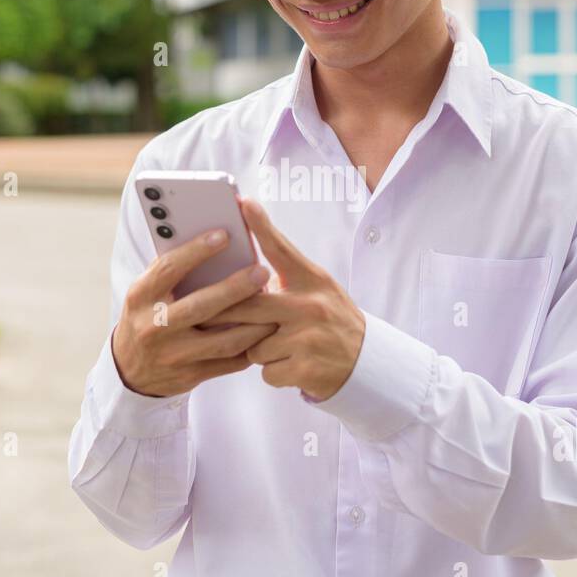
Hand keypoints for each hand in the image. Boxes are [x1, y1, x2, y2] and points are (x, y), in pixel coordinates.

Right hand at [111, 226, 276, 396]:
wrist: (131, 370)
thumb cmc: (147, 316)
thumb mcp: (147, 292)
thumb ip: (172, 269)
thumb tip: (211, 240)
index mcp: (141, 297)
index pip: (170, 269)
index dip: (197, 251)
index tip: (224, 235)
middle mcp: (154, 327)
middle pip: (201, 306)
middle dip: (235, 289)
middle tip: (262, 272)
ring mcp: (173, 355)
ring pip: (223, 340)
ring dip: (254, 323)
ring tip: (274, 306)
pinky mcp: (190, 376)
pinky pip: (230, 363)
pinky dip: (252, 347)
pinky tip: (266, 331)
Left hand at [199, 197, 365, 399]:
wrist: (367, 361)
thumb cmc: (333, 321)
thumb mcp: (318, 289)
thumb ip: (285, 278)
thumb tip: (242, 270)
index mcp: (312, 281)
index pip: (282, 249)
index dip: (260, 225)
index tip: (243, 203)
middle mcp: (310, 305)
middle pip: (248, 306)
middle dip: (226, 315)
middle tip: (209, 316)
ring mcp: (307, 338)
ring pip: (254, 346)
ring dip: (260, 351)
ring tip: (284, 347)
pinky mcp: (305, 368)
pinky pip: (266, 372)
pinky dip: (274, 372)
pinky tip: (293, 366)